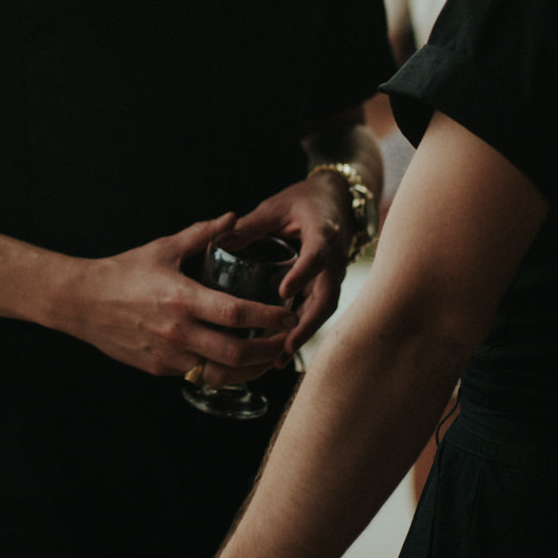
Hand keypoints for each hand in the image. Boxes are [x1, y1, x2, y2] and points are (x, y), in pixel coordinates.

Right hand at [53, 214, 296, 382]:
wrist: (81, 301)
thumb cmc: (123, 272)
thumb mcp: (163, 248)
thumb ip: (202, 234)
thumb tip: (232, 217)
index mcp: (182, 298)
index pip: (236, 313)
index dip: (268, 317)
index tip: (289, 314)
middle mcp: (177, 331)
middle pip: (235, 353)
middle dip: (269, 350)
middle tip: (287, 341)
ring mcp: (167, 355)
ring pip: (220, 374)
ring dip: (251, 370)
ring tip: (268, 359)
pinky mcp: (158, 369)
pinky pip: (198, 375)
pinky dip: (221, 373)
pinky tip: (235, 363)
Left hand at [229, 172, 351, 358]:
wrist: (338, 200)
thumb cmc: (304, 200)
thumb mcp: (276, 206)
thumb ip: (251, 224)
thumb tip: (220, 243)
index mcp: (323, 233)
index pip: (317, 256)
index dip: (302, 274)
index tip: (283, 291)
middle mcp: (335, 259)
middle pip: (327, 297)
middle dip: (307, 323)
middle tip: (285, 344)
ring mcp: (334, 275)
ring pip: (324, 310)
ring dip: (304, 334)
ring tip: (279, 358)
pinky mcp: (328, 285)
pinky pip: (318, 311)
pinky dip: (303, 330)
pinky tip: (282, 351)